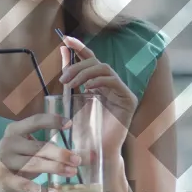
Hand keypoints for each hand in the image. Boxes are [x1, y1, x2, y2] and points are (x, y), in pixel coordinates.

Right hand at [0, 113, 77, 191]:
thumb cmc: (19, 165)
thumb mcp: (33, 153)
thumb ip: (54, 150)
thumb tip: (90, 155)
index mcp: (15, 130)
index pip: (36, 121)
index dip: (53, 121)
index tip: (70, 124)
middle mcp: (8, 142)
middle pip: (38, 146)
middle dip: (60, 153)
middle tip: (78, 160)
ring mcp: (4, 160)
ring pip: (34, 164)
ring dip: (55, 168)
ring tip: (72, 172)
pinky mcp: (3, 179)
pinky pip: (25, 185)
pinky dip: (41, 190)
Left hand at [58, 35, 137, 156]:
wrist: (98, 153)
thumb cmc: (86, 131)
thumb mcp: (74, 99)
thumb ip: (70, 78)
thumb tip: (62, 52)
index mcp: (99, 83)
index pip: (91, 59)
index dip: (79, 47)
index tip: (65, 38)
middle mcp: (112, 84)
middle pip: (96, 62)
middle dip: (77, 66)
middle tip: (63, 79)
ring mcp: (122, 91)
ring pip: (104, 69)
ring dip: (85, 73)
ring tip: (71, 84)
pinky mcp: (128, 100)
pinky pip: (114, 82)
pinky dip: (100, 81)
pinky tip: (88, 88)